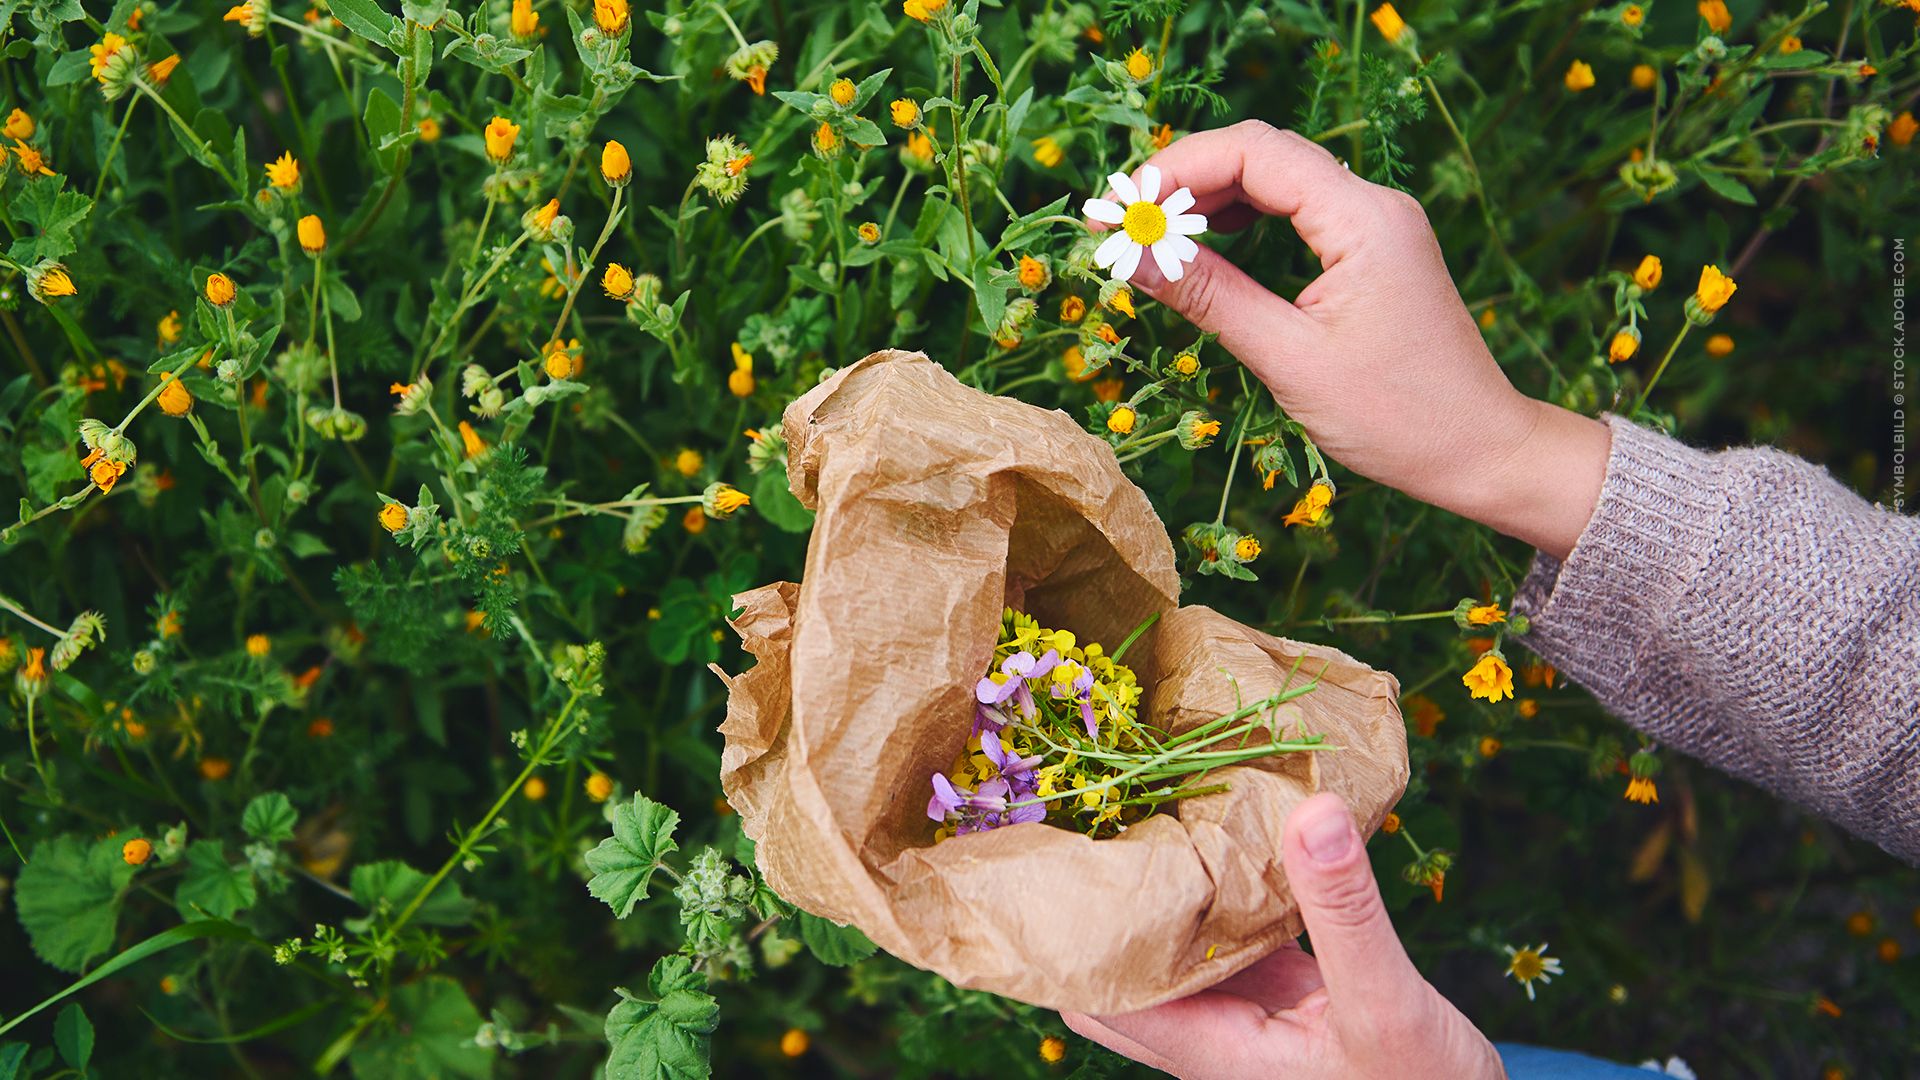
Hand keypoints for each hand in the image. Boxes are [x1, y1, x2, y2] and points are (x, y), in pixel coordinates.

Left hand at [1060, 794, 1503, 1078]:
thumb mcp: (1387, 1003)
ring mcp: (1247, 1014)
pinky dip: (1231, 890)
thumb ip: (1345, 912)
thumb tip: (1310, 809)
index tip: (1058, 851)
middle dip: (1107, 900)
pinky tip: (1242, 834)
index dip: (1067, 933)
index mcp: (1208, 1049)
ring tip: (1153, 802)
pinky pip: (1235, 935)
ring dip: (1169, 888)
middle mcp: (1212, 1033)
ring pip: (1177, 946)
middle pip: (1120, 968)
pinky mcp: (1287, 996)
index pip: (1097, 993)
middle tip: (1100, 812)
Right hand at [1116, 121, 1608, 560]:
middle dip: (1184, 181)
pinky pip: (1297, 211)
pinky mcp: (1373, 250)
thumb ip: (1211, 297)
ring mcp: (1376, 225)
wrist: (1481, 452)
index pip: (1255, 153)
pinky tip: (1205, 248)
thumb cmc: (1398, 418)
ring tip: (1152, 237)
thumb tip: (1134, 257)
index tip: (1120, 211)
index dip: (1177, 170)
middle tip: (1120, 224)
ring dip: (1210, 200)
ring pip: (1277, 179)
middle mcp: (1374, 204)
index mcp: (1363, 219)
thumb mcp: (1290, 360)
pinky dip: (1244, 221)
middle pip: (1262, 155)